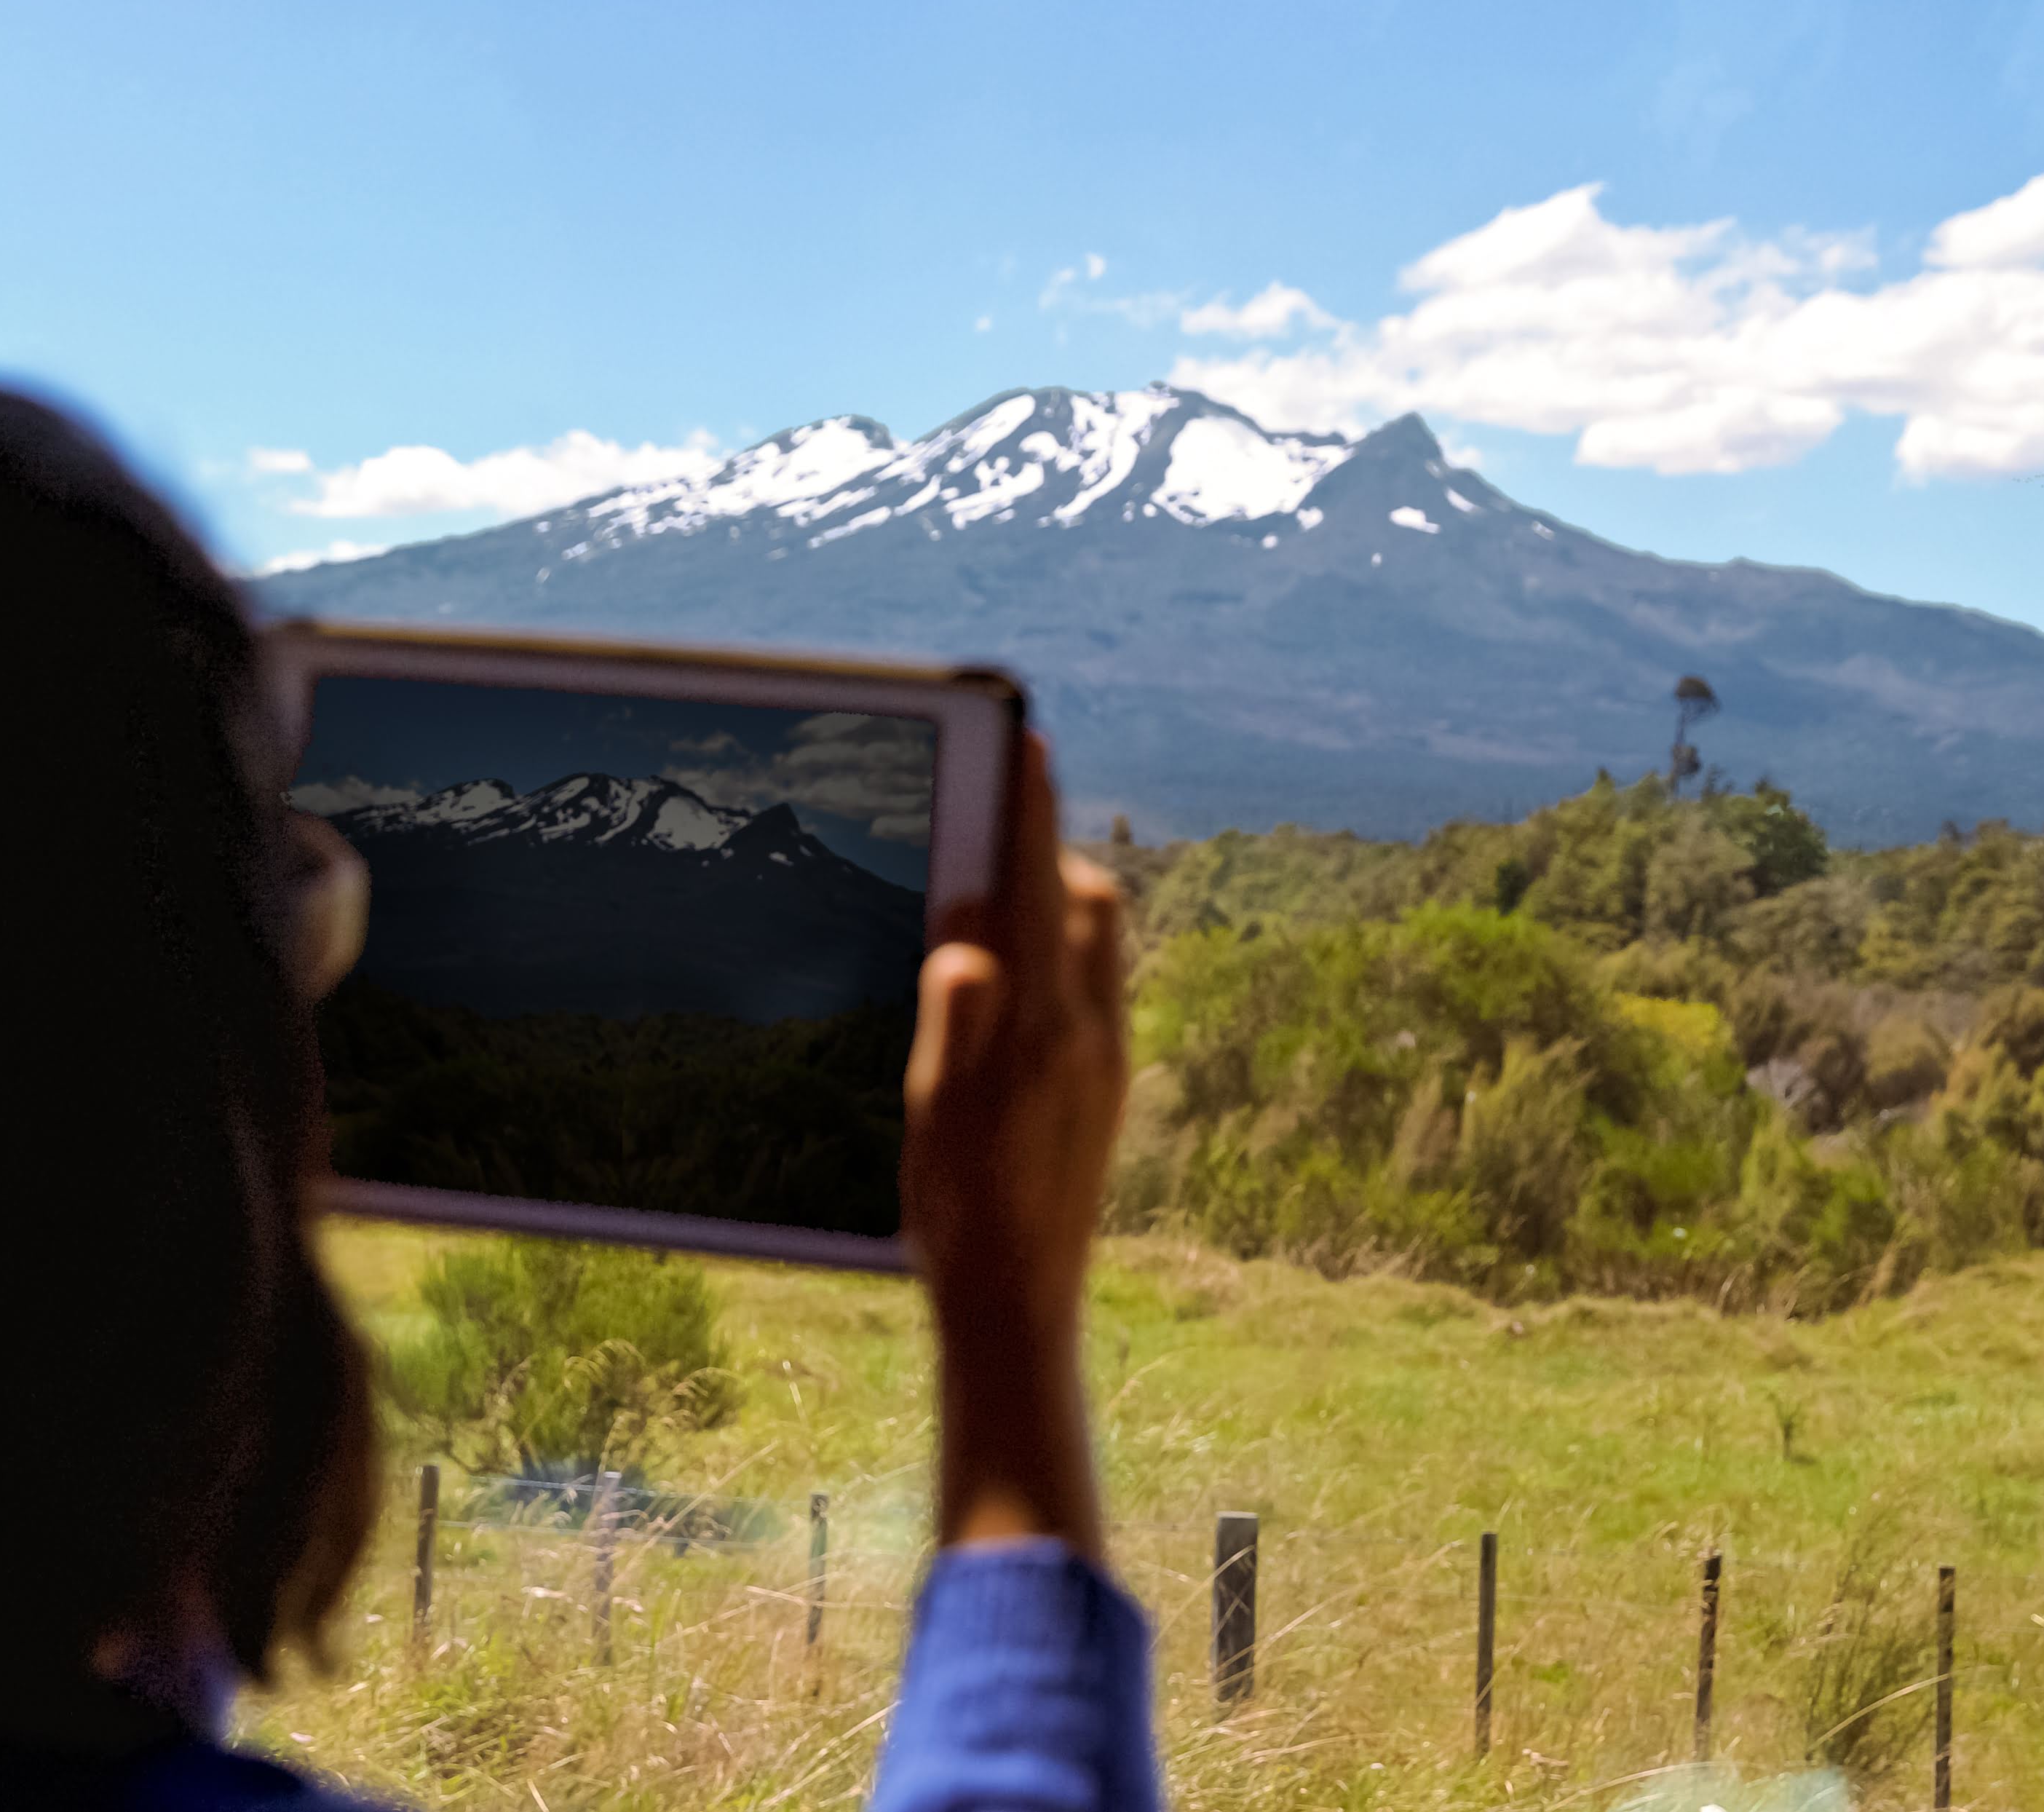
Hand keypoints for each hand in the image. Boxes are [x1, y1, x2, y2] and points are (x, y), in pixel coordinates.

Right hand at [902, 732, 1127, 1558]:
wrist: (1020, 1308)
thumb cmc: (960, 1215)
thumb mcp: (936, 1114)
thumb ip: (956, 1021)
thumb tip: (968, 938)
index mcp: (1045, 1032)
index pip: (1042, 889)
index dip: (1029, 809)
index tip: (1021, 736)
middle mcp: (1091, 1036)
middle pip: (1090, 903)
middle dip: (1047, 852)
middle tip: (992, 828)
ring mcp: (1106, 1062)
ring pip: (1098, 946)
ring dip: (1056, 906)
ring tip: (993, 905)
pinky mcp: (1106, 1089)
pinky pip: (1094, 991)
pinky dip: (1060, 958)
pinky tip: (1011, 985)